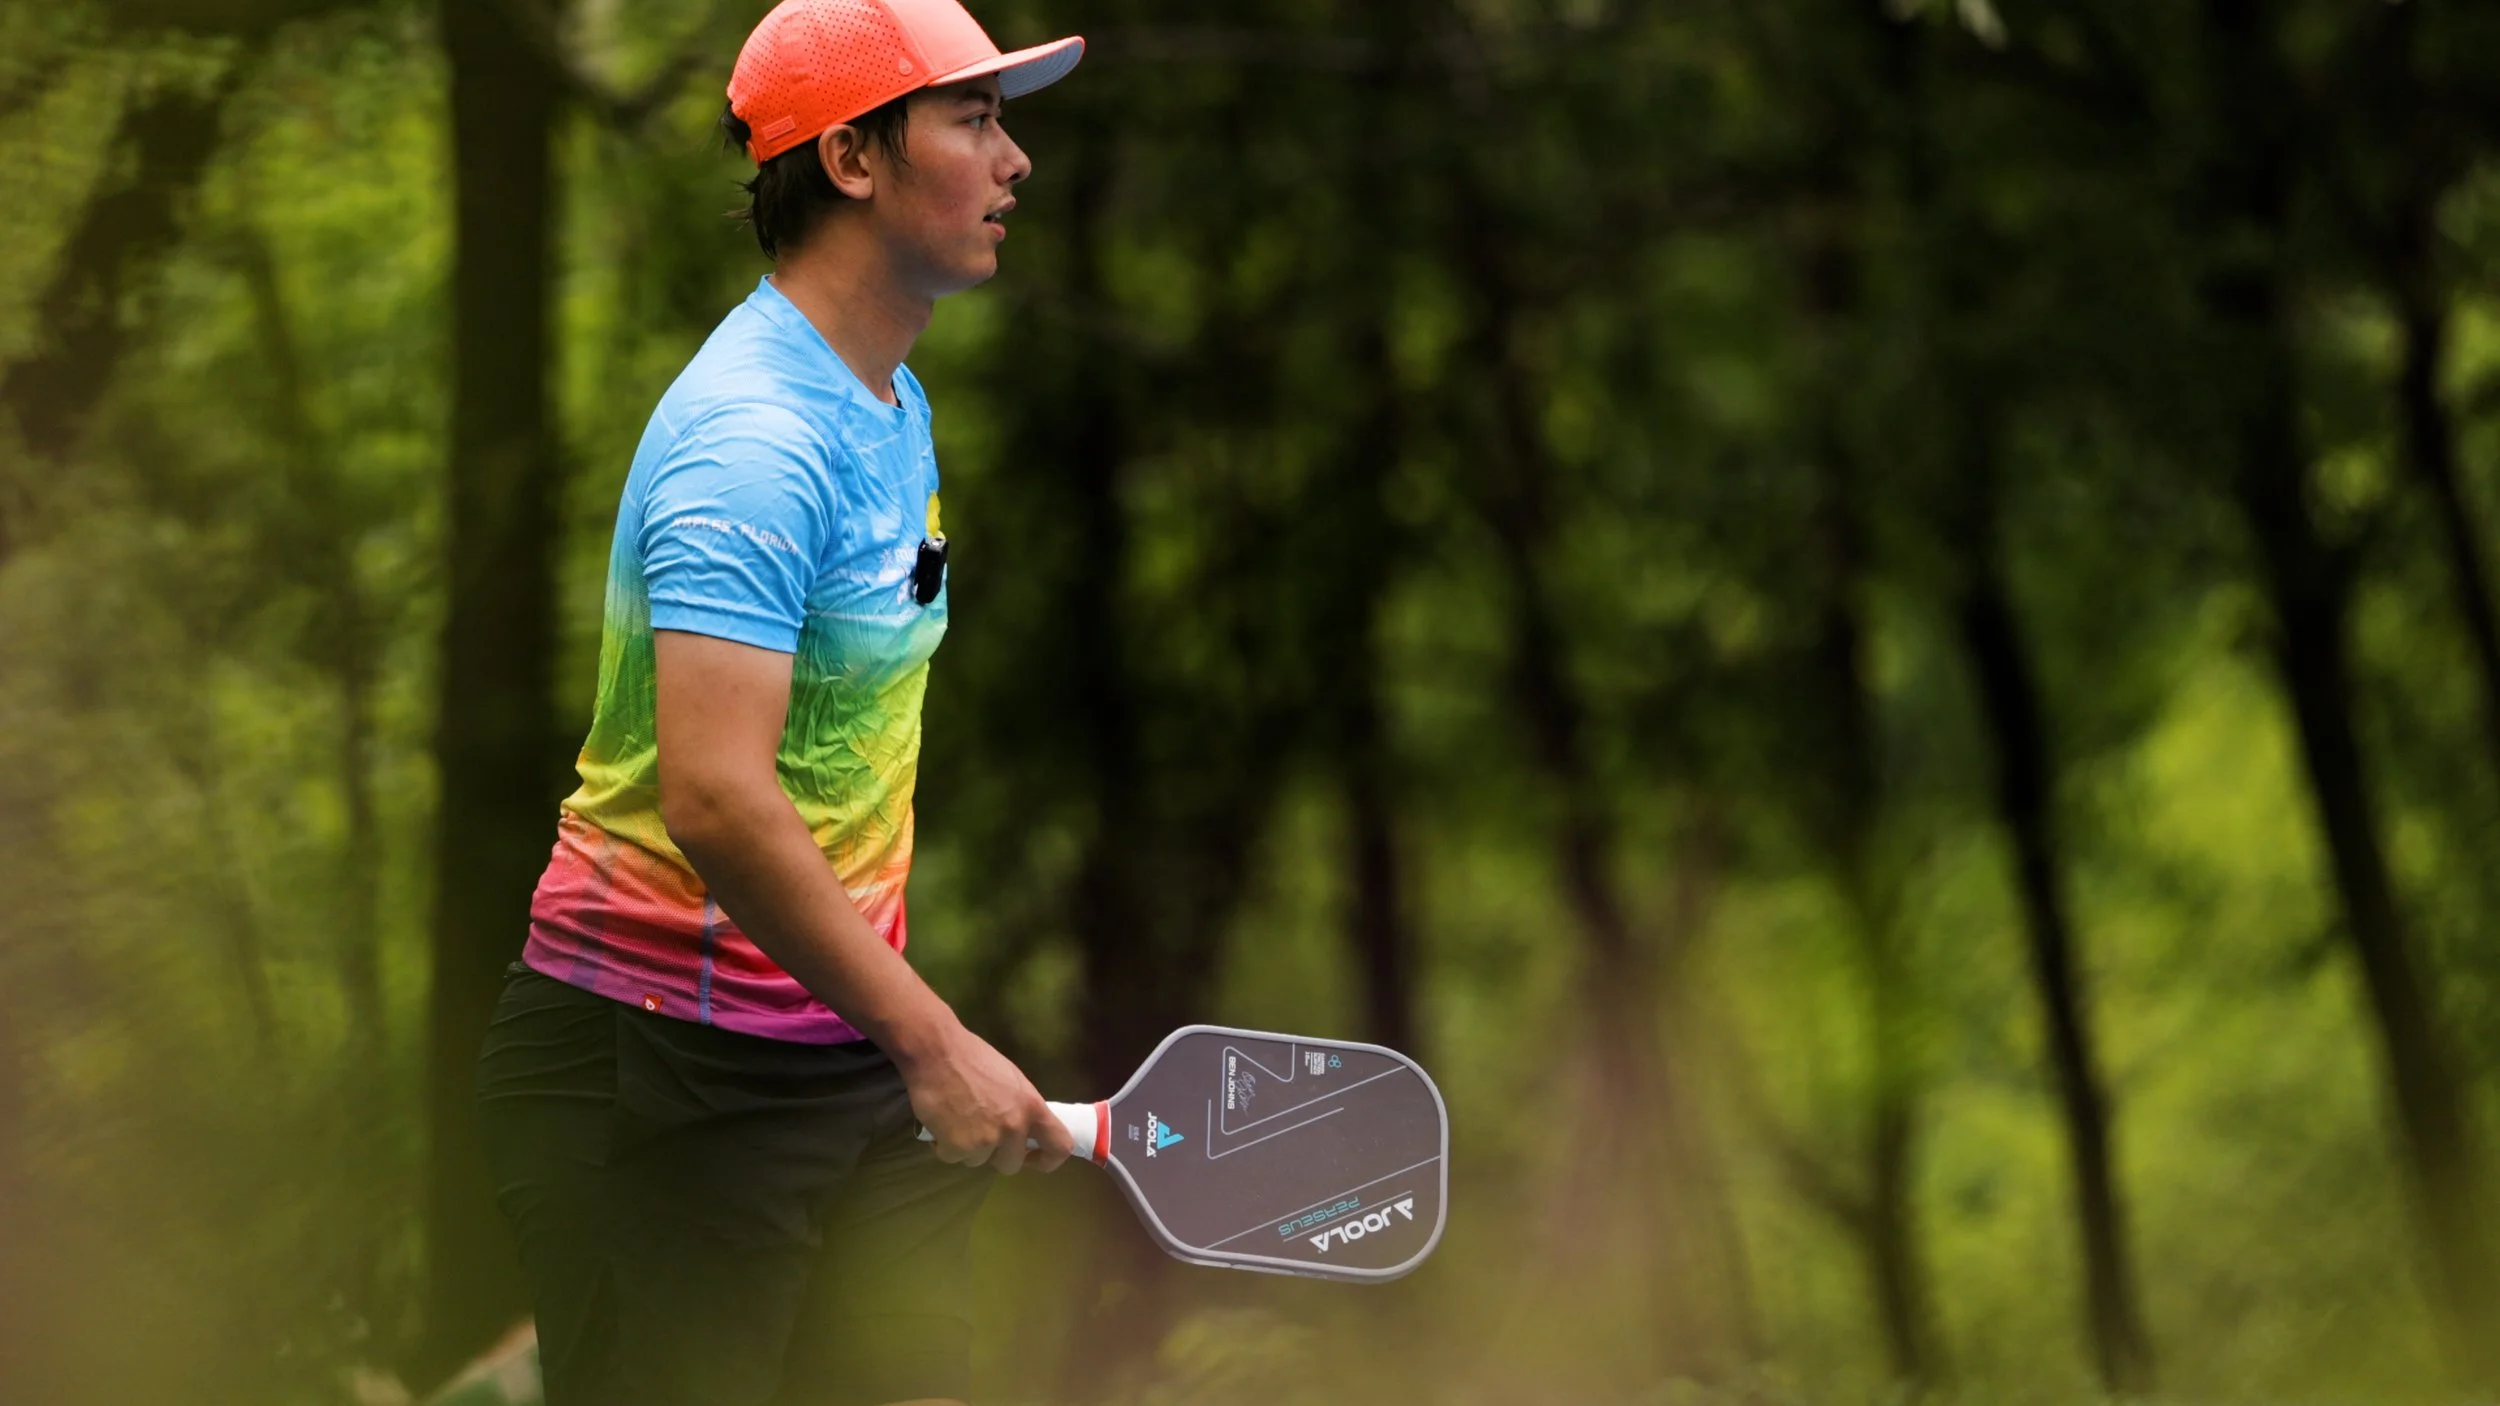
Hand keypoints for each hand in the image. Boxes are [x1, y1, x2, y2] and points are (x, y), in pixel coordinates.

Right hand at [899, 1020, 1072, 1174]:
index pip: (1060, 1145)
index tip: (1033, 1156)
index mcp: (1033, 1107)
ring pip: (979, 1161)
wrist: (936, 1051)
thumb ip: (1021, 1107)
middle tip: (980, 1134)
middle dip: (995, 1154)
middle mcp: (1014, 1127)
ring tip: (956, 1118)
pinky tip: (940, 1122)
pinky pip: (953, 1158)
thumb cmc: (972, 1058)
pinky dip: (944, 1145)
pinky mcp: (959, 1147)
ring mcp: (987, 1140)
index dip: (1049, 1158)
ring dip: (967, 1147)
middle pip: (1012, 1164)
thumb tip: (1022, 1129)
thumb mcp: (1011, 1080)